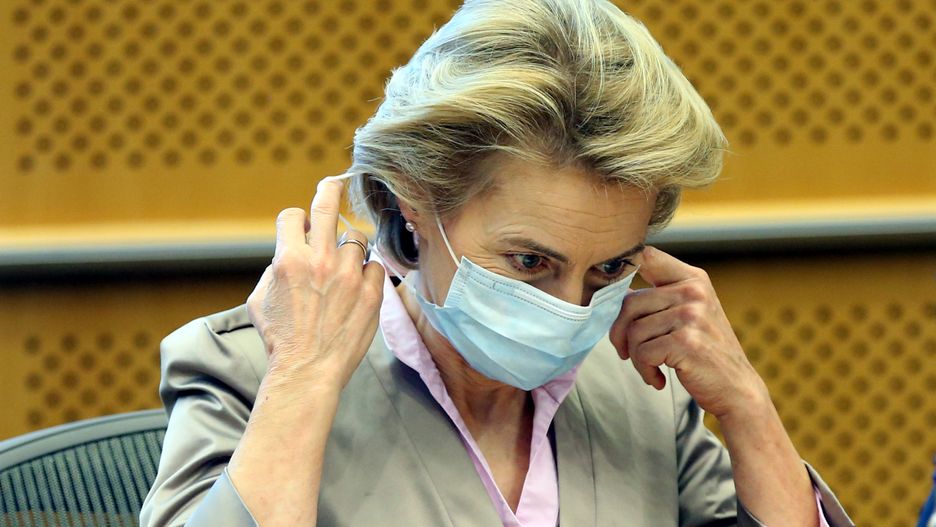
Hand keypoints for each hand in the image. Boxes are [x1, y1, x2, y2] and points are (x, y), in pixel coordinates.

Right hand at [246, 175, 385, 391]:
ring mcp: (349, 275)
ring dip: (350, 248)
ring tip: (344, 268)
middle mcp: (321, 261)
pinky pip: (375, 266)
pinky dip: (367, 272)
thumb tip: (288, 252)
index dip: (296, 217)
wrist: (307, 371)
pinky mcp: (371, 292)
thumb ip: (274, 268)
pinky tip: (358, 286)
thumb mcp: (260, 299)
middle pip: (328, 206)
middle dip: (329, 189)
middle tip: (334, 183)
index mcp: (289, 259)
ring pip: (357, 239)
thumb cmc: (280, 339)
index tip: (303, 222)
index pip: (293, 215)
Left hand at [609, 246, 768, 419]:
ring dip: (635, 357)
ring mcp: (692, 316)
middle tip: (629, 352)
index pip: (646, 257)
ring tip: (651, 366)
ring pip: (634, 331)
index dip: (622, 271)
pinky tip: (658, 378)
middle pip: (629, 303)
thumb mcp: (689, 313)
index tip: (615, 295)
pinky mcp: (686, 342)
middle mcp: (693, 292)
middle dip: (621, 333)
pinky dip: (645, 370)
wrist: (736, 389)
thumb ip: (658, 296)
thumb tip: (610, 288)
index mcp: (693, 279)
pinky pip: (642, 353)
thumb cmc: (704, 352)